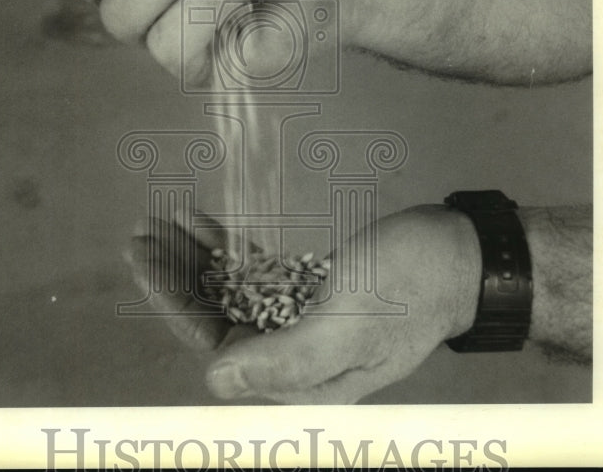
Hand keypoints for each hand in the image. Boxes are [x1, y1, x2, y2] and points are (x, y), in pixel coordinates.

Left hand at [127, 205, 481, 403]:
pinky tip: (204, 224)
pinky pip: (255, 276)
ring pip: (230, 294)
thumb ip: (286, 358)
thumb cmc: (409, 286)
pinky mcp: (311, 295)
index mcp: (298, 375)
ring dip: (196, 259)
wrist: (460, 258)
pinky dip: (228, 251)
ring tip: (163, 220)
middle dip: (176, 275)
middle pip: (215, 318)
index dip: (173, 302)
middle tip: (142, 231)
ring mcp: (301, 324)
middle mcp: (293, 357)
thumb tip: (216, 382)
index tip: (144, 257)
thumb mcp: (350, 322)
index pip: (215, 343)